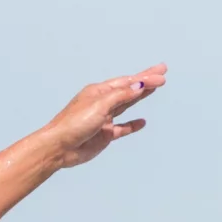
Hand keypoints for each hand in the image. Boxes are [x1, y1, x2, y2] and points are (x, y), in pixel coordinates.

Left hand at [41, 65, 167, 169]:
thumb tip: (139, 85)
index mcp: (99, 92)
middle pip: (129, 90)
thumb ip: (121, 96)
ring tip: (154, 89)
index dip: (144, 78)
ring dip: (140, 97)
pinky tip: (142, 122)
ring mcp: (104, 119)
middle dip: (145, 81)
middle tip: (162, 73)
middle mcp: (102, 103)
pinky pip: (122, 128)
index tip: (161, 75)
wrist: (59, 148)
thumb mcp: (100, 106)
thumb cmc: (73, 124)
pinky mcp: (104, 135)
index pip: (127, 82)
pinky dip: (132, 125)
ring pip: (126, 106)